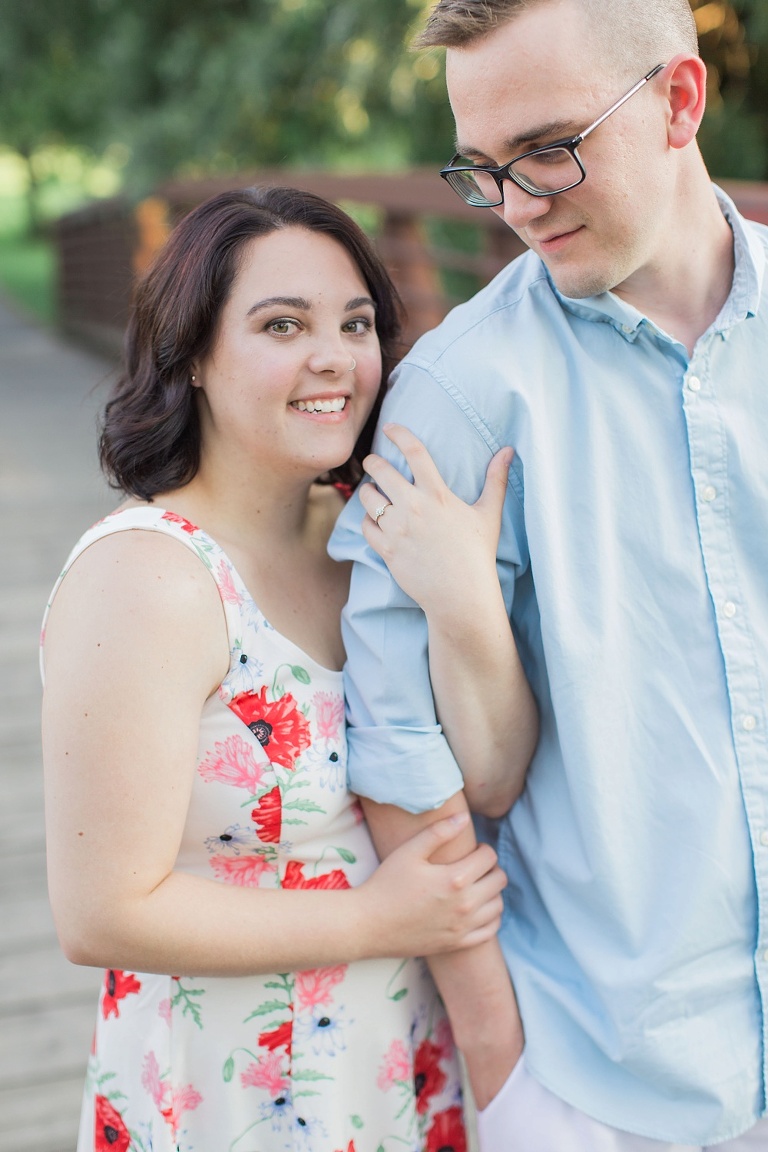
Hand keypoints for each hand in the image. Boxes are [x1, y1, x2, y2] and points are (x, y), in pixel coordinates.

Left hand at [359, 424, 512, 621]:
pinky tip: (376, 519)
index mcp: (438, 494)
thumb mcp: (489, 514)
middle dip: (373, 462)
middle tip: (374, 463)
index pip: (414, 451)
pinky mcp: (386, 549)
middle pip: (380, 469)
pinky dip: (367, 519)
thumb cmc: (477, 554)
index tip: (389, 427)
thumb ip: (496, 479)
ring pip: (367, 496)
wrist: (461, 595)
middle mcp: (414, 506)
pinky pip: (365, 525)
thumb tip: (509, 450)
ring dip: (368, 491)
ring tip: (375, 493)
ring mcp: (397, 528)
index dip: (399, 433)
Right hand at [359, 813, 506, 958]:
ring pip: (498, 905)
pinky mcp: (457, 943)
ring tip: (475, 885)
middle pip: (499, 880)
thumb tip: (464, 817)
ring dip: (492, 892)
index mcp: (455, 879)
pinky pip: (491, 930)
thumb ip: (439, 831)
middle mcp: (464, 905)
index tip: (472, 850)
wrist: (368, 924)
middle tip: (474, 866)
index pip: (490, 858)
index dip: (483, 849)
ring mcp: (462, 927)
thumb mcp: (409, 852)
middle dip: (490, 868)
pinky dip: (490, 917)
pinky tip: (476, 908)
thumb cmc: (386, 884)